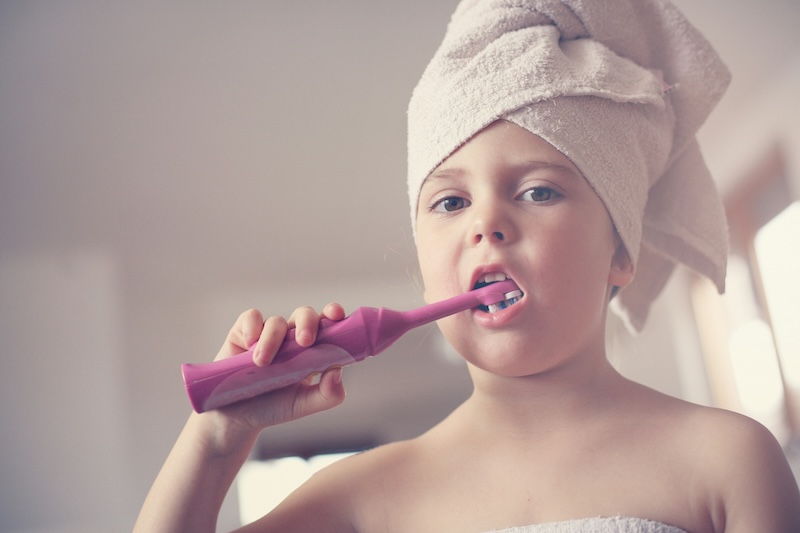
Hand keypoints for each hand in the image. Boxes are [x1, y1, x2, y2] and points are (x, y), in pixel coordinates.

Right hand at [197, 303, 347, 453]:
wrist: (236, 417)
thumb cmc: (274, 407)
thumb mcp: (303, 405)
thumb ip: (328, 394)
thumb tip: (338, 372)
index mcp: (312, 350)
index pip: (328, 325)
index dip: (334, 314)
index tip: (337, 314)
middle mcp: (292, 337)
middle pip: (305, 315)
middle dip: (307, 323)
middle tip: (305, 342)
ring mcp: (268, 333)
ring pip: (277, 321)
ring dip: (272, 339)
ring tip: (262, 363)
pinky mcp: (244, 332)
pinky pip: (251, 317)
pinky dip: (252, 327)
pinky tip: (248, 345)